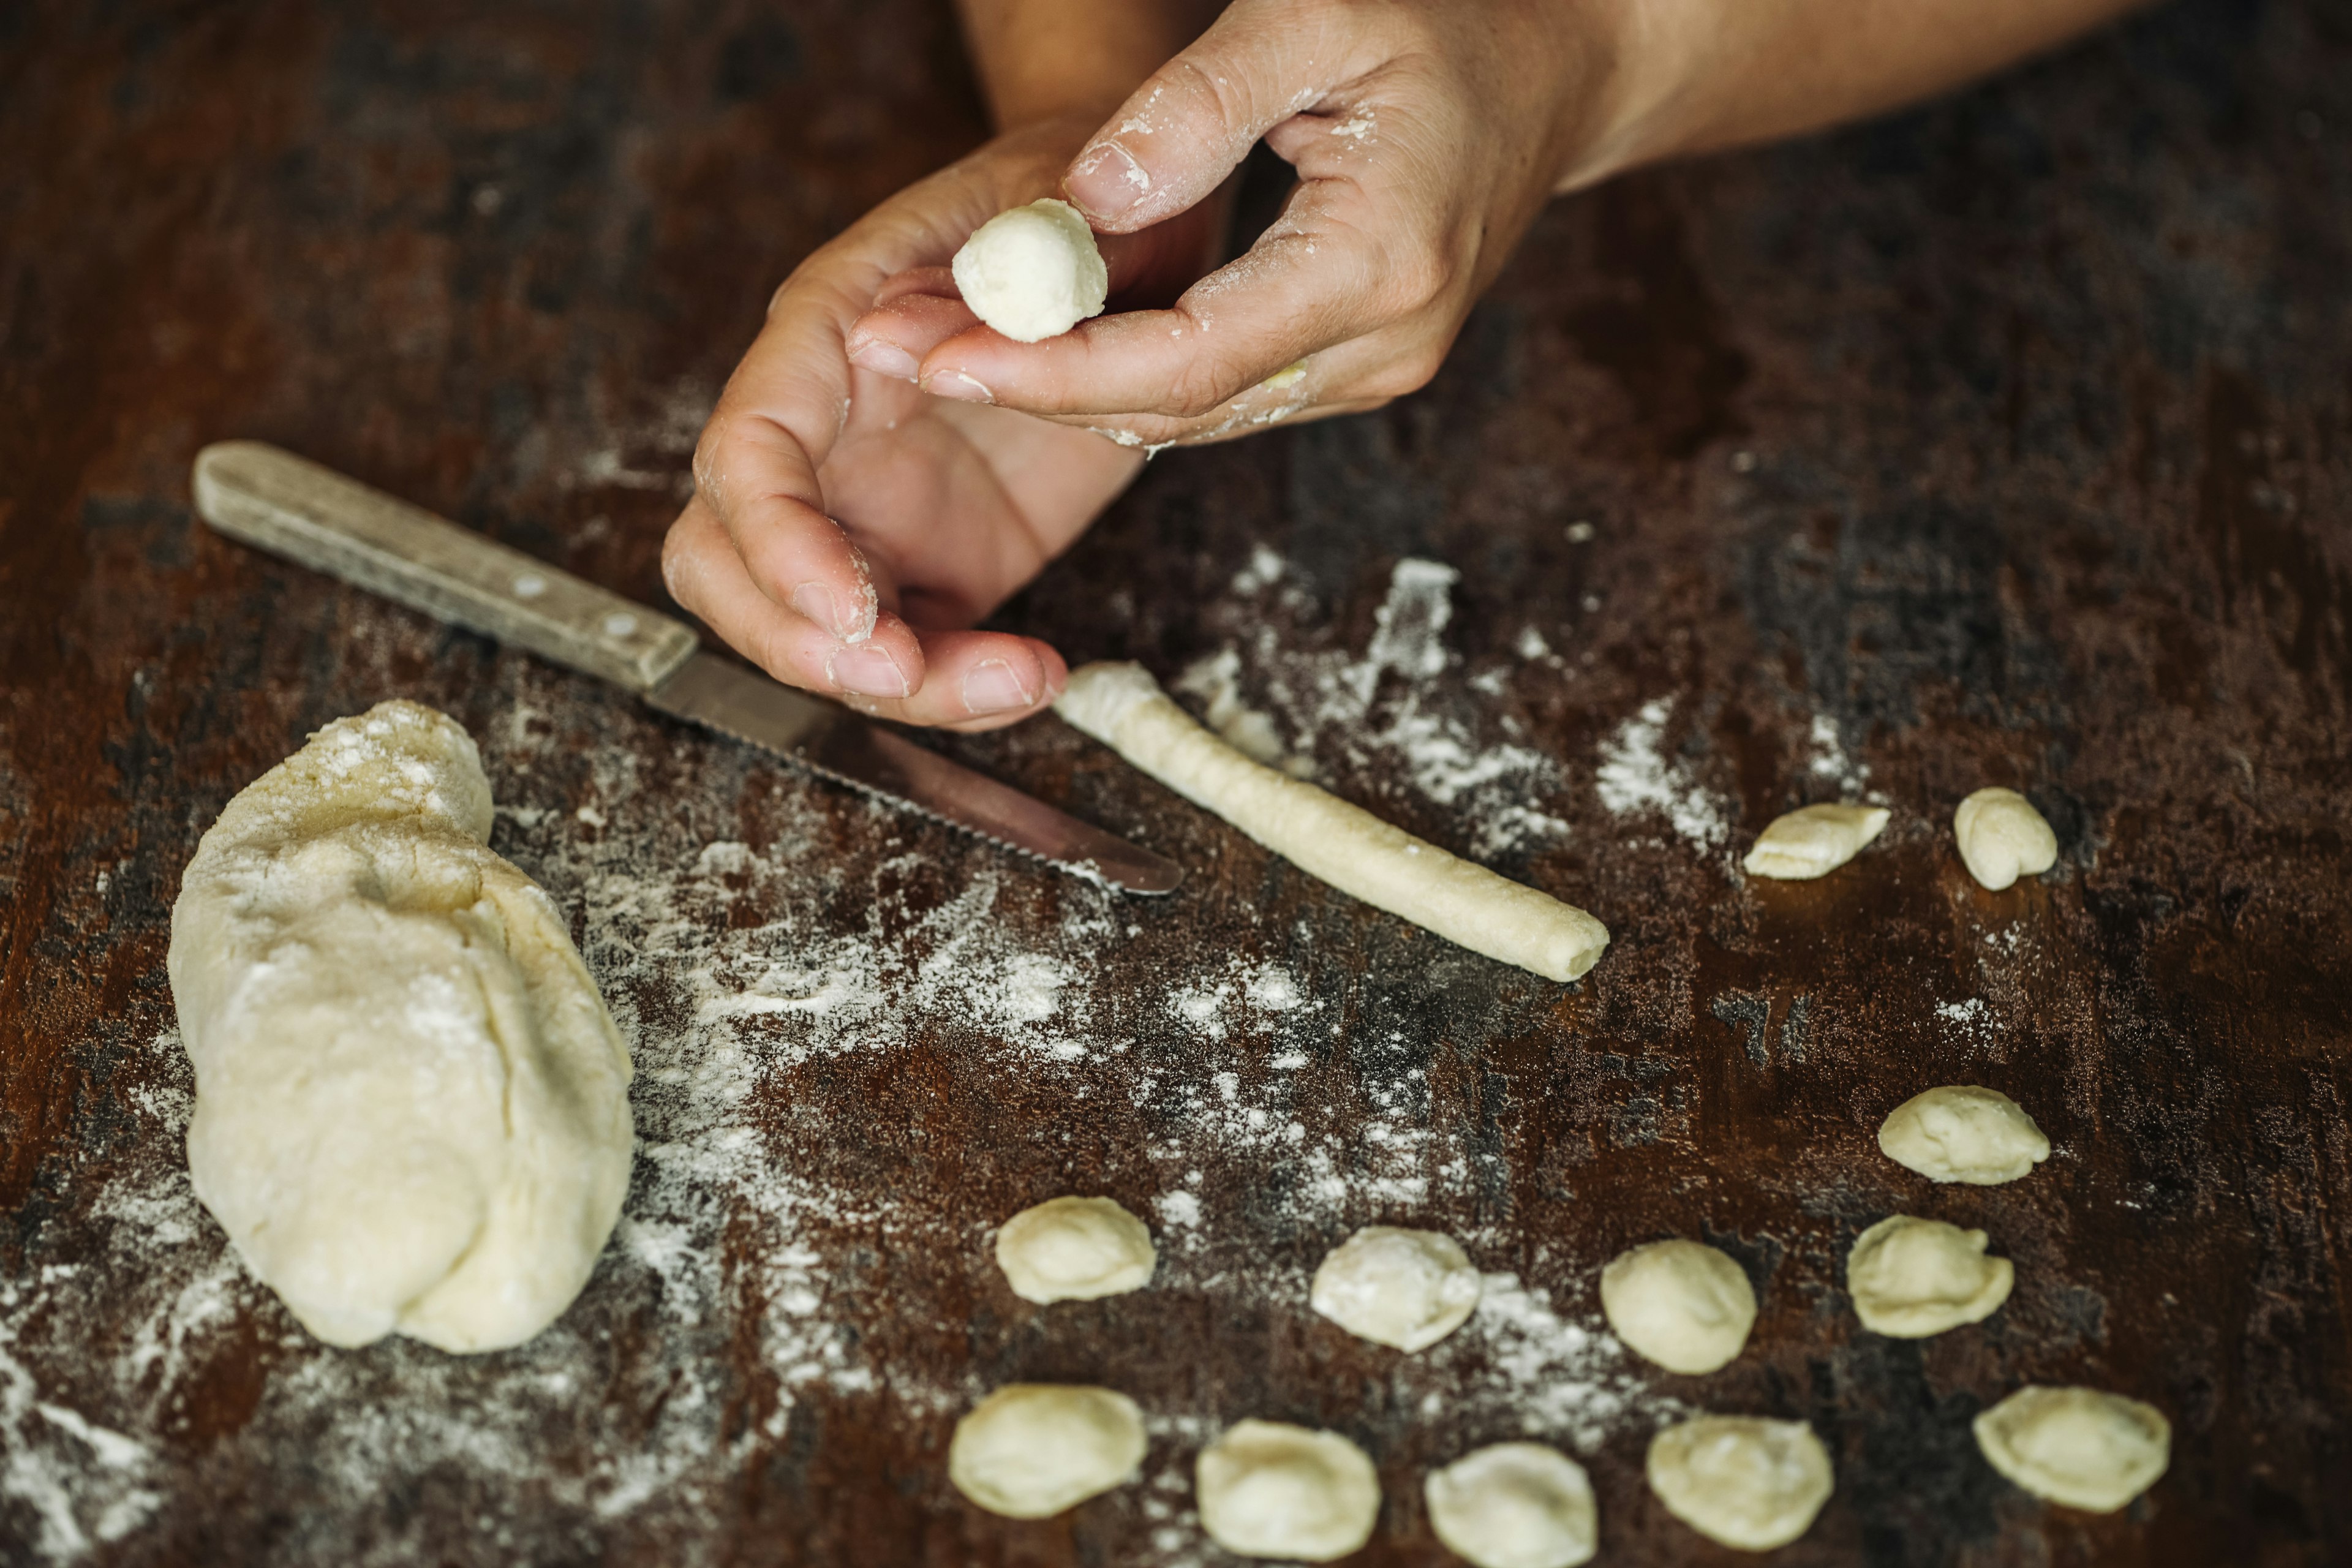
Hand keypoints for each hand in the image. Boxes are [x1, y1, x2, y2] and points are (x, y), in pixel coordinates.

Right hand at [661, 116, 1224, 729]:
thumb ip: (986, 275)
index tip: (853, 607)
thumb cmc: (1078, 208)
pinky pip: (915, 654)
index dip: (778, 542)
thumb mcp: (1053, 216)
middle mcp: (826, 435)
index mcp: (826, 338)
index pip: (747, 453)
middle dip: (799, 640)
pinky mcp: (937, 564)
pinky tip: (1040, 675)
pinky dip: (962, 691)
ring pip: (817, 631)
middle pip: (731, 564)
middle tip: (905, 673)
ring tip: (1020, 679)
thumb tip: (896, 338)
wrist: (1132, 241)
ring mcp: (872, 510)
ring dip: (899, 688)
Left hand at [859, 0, 1624, 448]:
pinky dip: (1131, 380)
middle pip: (1183, 409)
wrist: (1557, 67)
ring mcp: (1379, 368)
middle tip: (910, 358)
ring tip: (951, 353)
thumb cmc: (1443, 22)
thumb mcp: (1313, 16)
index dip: (1055, 369)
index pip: (1187, 358)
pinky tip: (1046, 349)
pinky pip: (1226, 397)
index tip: (946, 356)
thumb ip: (1193, 110)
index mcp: (1378, 261)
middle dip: (1038, 391)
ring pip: (1199, 418)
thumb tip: (1076, 209)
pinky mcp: (1360, 366)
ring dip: (1073, 393)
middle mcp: (1385, 344)